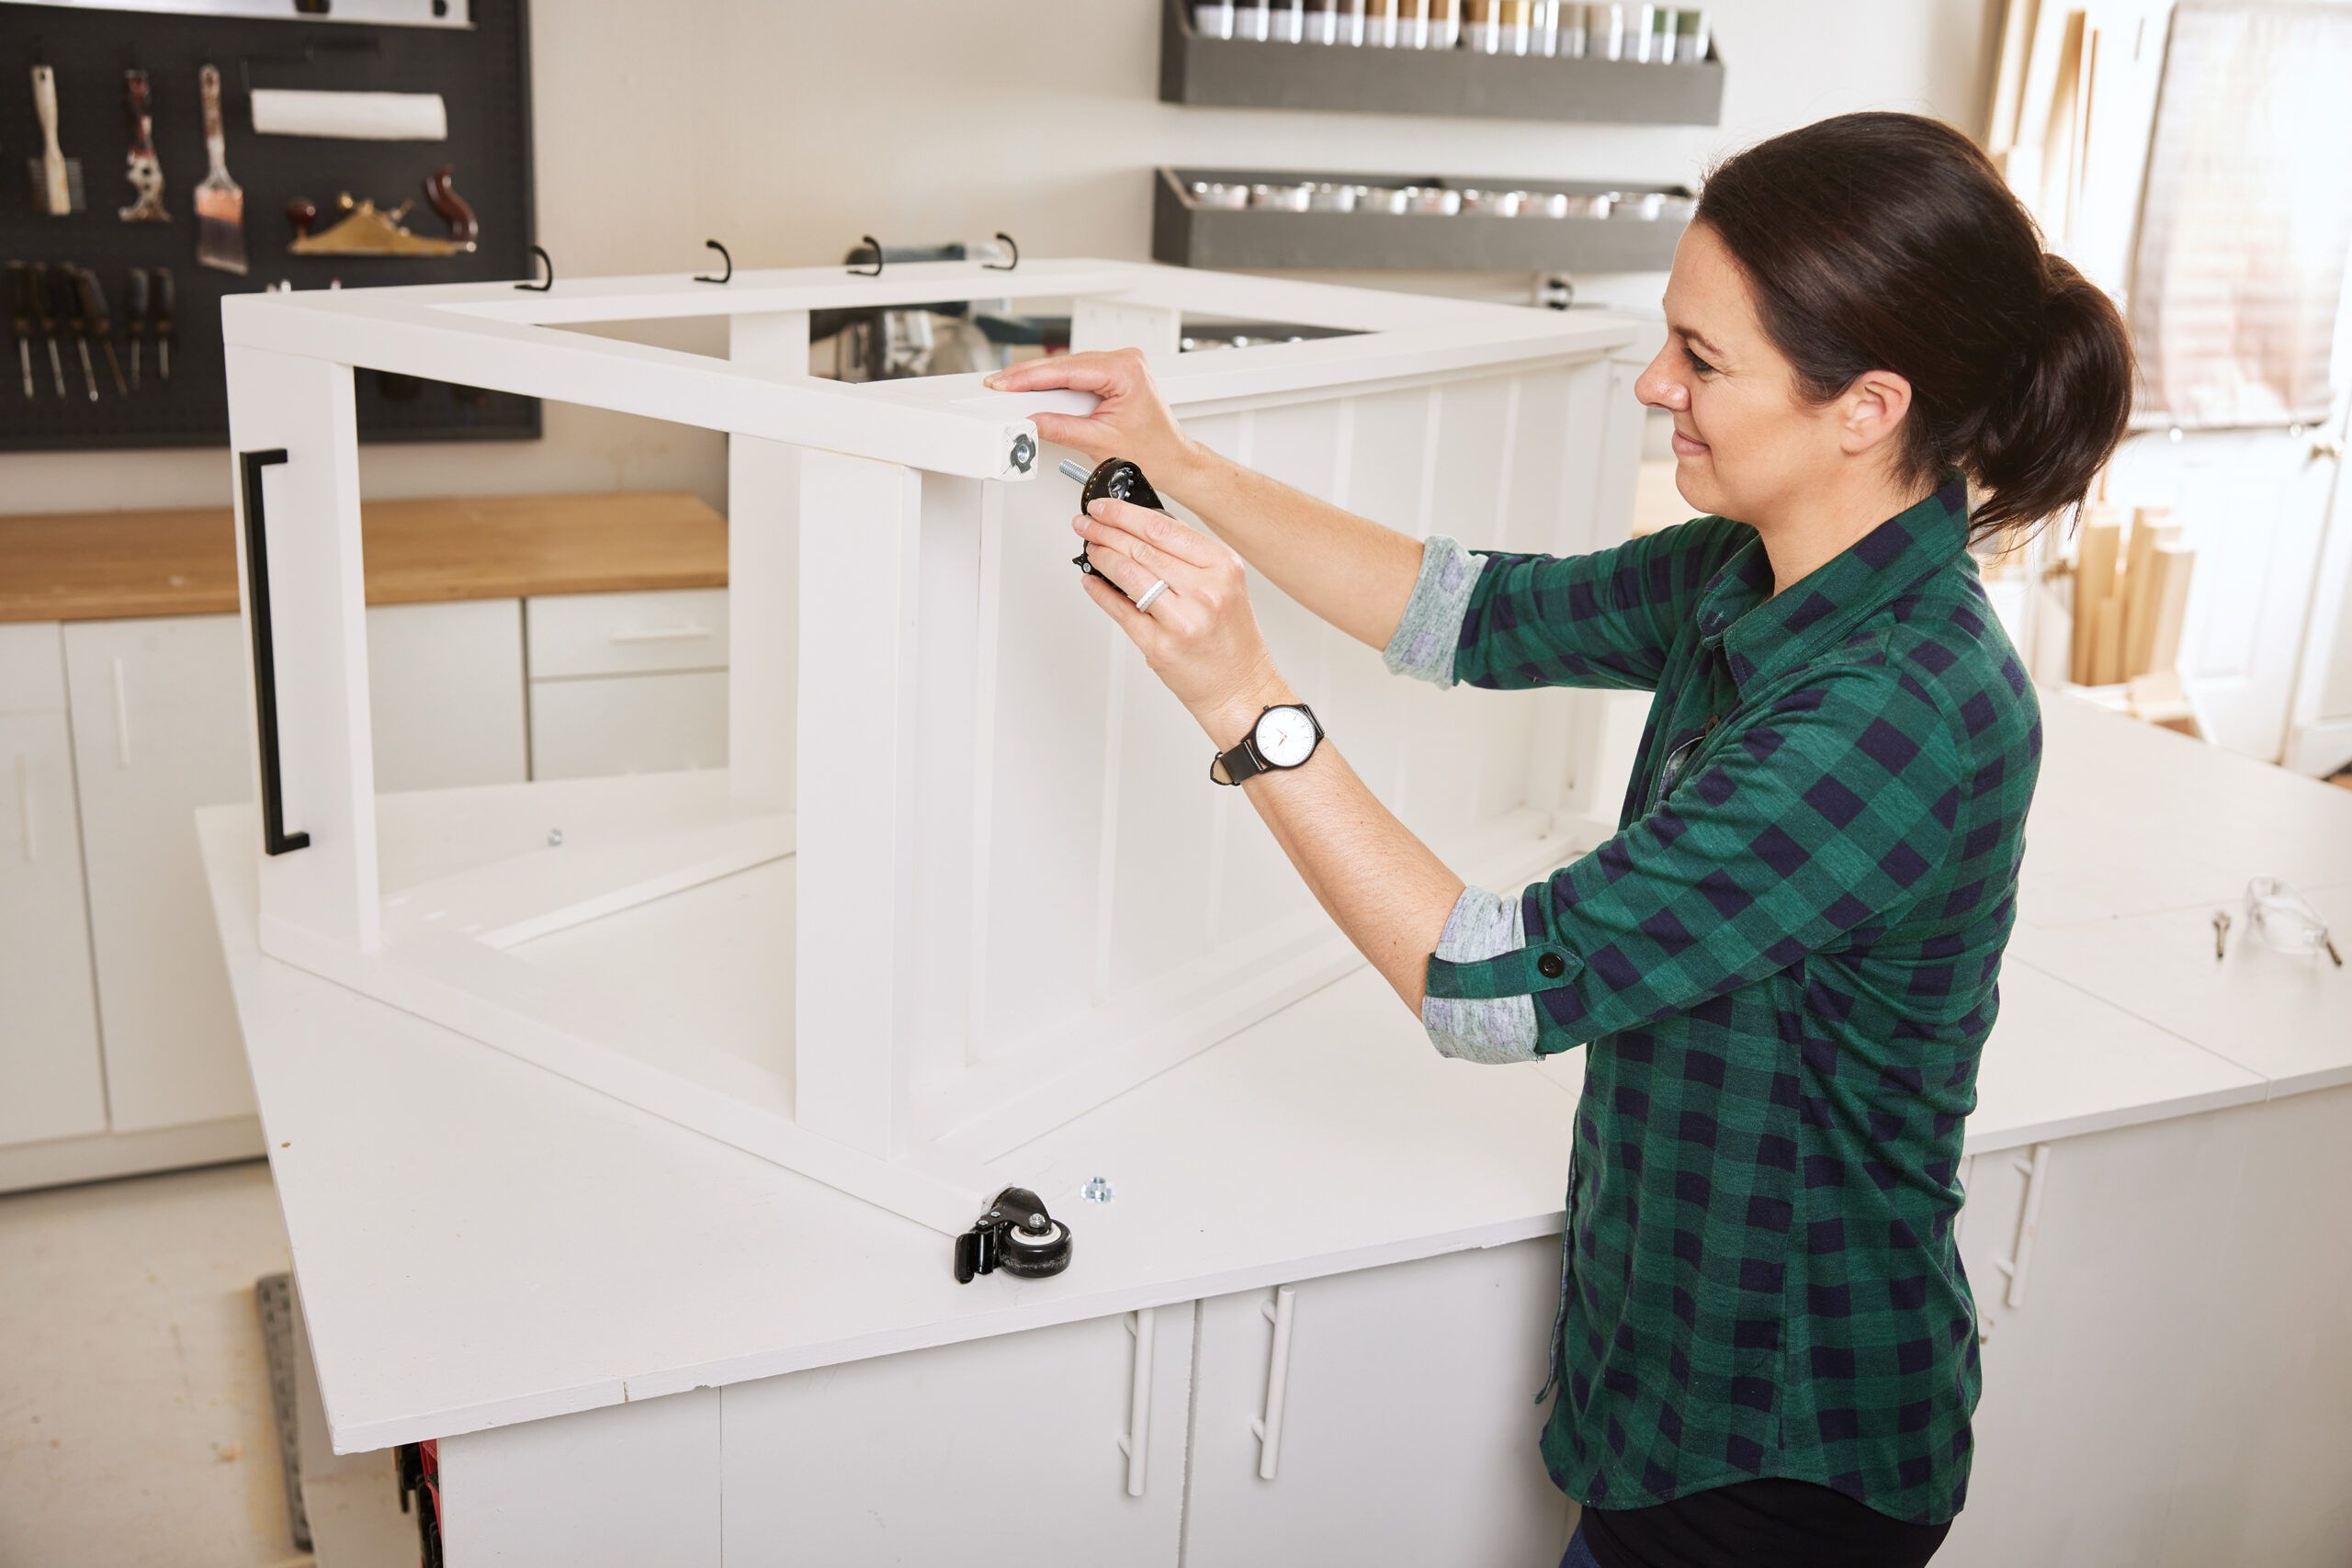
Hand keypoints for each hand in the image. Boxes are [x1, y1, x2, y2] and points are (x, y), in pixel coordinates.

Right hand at [984, 348, 1206, 494]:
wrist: (1173, 459)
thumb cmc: (1154, 451)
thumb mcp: (1100, 442)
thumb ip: (1062, 430)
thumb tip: (1032, 422)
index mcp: (1126, 370)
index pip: (1067, 370)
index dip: (1031, 377)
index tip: (1006, 383)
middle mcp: (1125, 361)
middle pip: (1064, 364)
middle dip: (1030, 376)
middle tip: (999, 385)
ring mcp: (1120, 364)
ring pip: (1068, 367)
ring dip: (1040, 379)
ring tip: (1012, 389)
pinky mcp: (1114, 373)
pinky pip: (1077, 374)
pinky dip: (1055, 383)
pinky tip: (1036, 389)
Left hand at [1072, 495, 1288, 735]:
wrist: (1240, 686)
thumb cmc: (1230, 637)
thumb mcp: (1225, 584)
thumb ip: (1189, 556)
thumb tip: (1140, 529)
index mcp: (1222, 567)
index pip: (1162, 528)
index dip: (1124, 514)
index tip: (1104, 507)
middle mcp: (1205, 591)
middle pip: (1141, 548)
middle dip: (1105, 530)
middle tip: (1087, 523)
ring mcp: (1182, 620)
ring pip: (1128, 574)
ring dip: (1101, 556)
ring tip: (1089, 548)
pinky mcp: (1160, 646)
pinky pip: (1121, 611)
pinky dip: (1100, 592)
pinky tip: (1091, 580)